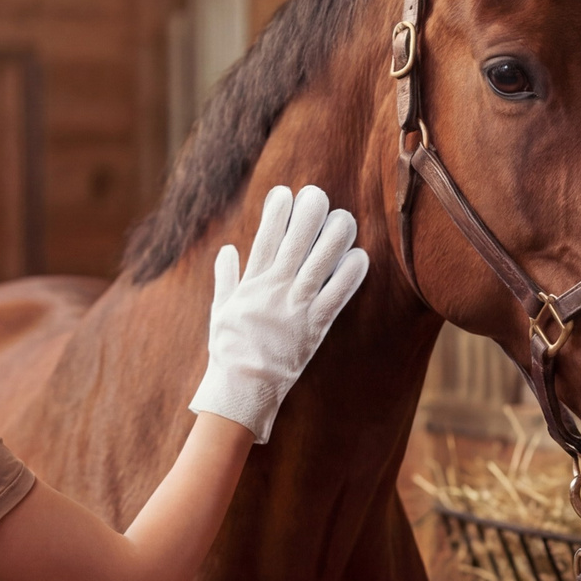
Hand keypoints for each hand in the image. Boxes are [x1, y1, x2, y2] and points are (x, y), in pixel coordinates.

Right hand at [187, 185, 371, 442]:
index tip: (285, 192)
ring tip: (345, 219)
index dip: (275, 212)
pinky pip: (336, 296)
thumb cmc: (229, 351)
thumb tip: (227, 250)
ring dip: (333, 238)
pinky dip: (349, 276)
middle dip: (307, 215)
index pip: (264, 238)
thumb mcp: (220, 311)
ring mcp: (296, 307)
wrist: (243, 388)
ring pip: (319, 263)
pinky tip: (360, 257)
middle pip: (295, 243)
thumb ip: (225, 279)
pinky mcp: (315, 327)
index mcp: (251, 284)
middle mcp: (275, 290)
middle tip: (318, 194)